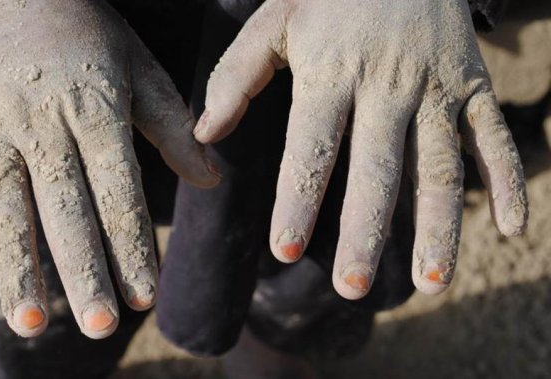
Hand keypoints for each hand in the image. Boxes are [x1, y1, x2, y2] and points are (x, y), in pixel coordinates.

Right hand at [0, 0, 218, 337]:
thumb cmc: (86, 32)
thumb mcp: (138, 69)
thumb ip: (172, 126)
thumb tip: (213, 179)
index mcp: (94, 109)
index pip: (118, 191)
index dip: (132, 244)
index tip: (145, 295)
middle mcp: (41, 122)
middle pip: (63, 207)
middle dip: (83, 270)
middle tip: (100, 326)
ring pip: (0, 204)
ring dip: (14, 264)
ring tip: (29, 322)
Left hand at [194, 0, 526, 298]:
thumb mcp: (273, 21)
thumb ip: (237, 77)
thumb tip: (204, 134)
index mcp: (332, 73)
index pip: (312, 147)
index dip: (298, 200)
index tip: (284, 252)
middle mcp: (388, 86)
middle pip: (378, 170)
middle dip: (366, 232)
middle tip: (352, 288)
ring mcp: (436, 87)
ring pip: (441, 166)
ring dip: (440, 227)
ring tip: (431, 283)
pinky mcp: (473, 85)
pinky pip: (494, 137)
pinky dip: (509, 180)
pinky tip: (511, 229)